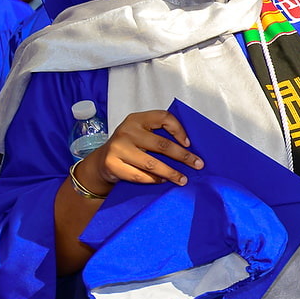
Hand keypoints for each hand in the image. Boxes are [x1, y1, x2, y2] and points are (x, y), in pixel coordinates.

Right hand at [76, 110, 204, 192]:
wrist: (102, 161)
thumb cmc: (129, 146)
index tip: (189, 144)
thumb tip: (189, 148)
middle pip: (161, 144)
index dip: (179, 129)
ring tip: (183, 179)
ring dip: (171, 173)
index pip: (163, 117)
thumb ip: (159, 134)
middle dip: (183, 156)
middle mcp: (127, 131)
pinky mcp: (112, 165)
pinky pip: (139, 175)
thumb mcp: (141, 133)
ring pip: (152, 163)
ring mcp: (118, 148)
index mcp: (137, 119)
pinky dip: (154, 180)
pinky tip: (163, 181)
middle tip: (197, 164)